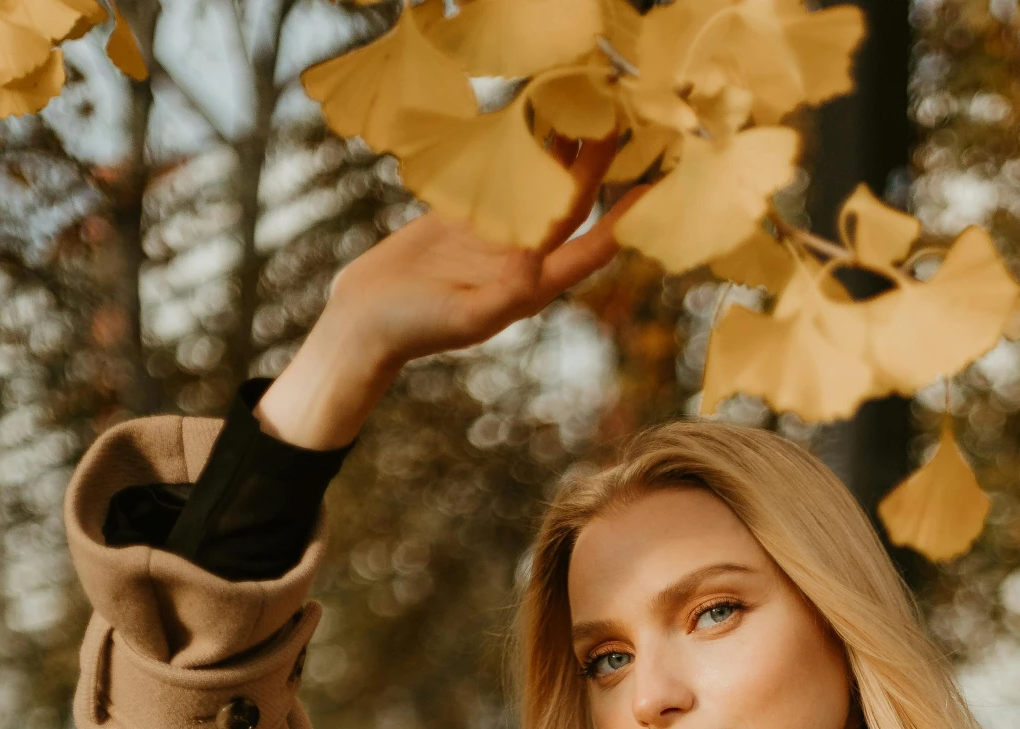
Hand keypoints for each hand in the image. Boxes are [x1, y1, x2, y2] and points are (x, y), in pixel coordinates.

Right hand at [256, 136, 644, 450]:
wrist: (366, 319)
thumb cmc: (415, 328)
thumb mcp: (464, 317)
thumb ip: (505, 293)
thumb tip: (538, 262)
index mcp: (531, 285)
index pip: (589, 248)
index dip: (623, 221)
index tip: (653, 189)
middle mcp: (521, 257)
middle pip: (568, 203)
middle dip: (596, 166)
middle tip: (620, 122)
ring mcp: (493, 235)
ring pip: (536, 183)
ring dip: (560, 150)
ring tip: (584, 109)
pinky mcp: (463, 216)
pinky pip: (499, 176)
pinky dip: (516, 149)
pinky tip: (530, 121)